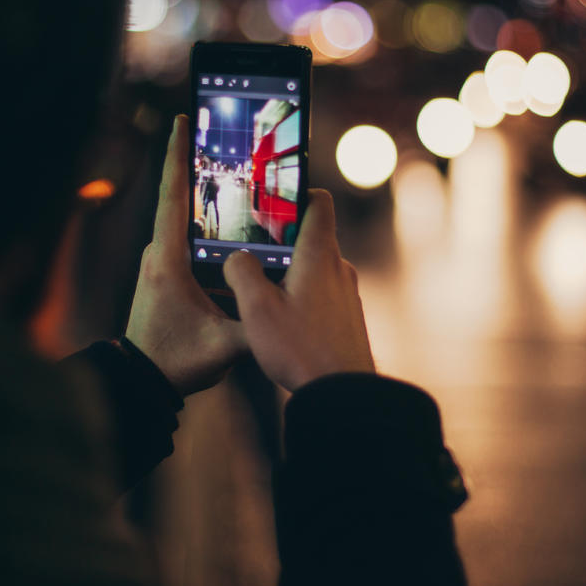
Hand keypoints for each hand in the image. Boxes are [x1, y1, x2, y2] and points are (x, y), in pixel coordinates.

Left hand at [126, 115, 245, 395]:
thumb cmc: (175, 361)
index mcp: (168, 260)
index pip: (173, 196)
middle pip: (180, 196)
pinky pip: (187, 236)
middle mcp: (159, 253)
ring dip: (203, 192)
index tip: (182, 120)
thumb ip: (259, 325)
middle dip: (198, 162)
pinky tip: (229, 216)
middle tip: (218, 131)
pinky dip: (206, 221)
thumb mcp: (225, 347)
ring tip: (229, 166)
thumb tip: (294, 304)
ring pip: (185, 217)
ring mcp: (160, 262)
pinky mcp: (165, 271)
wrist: (142, 381)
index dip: (178, 156)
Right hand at [223, 189, 374, 391]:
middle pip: (312, 236)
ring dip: (290, 272)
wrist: (343, 392)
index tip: (273, 201)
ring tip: (262, 291)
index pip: (319, 202)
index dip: (298, 193)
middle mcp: (339, 267)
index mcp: (319, 254)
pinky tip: (283, 319)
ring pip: (315, 267)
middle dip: (281, 240)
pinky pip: (323, 292)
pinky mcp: (347, 315)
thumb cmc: (302, 348)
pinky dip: (302, 295)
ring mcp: (347, 292)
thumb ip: (242, 272)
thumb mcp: (257, 309)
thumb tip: (237, 256)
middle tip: (251, 251)